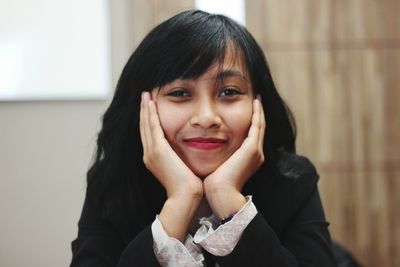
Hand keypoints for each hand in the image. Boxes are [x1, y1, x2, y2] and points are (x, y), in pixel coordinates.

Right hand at [140, 92, 202, 198]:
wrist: (186, 196)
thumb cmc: (188, 186)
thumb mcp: (181, 168)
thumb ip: (179, 158)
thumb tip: (185, 152)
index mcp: (153, 159)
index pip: (149, 134)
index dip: (148, 119)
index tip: (150, 107)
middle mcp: (149, 155)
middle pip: (144, 127)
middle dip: (144, 111)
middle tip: (144, 96)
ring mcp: (151, 152)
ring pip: (146, 125)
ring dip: (146, 109)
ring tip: (146, 95)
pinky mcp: (158, 150)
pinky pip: (153, 126)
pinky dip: (151, 114)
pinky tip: (151, 102)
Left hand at [203, 97, 264, 217]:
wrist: (220, 194)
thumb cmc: (214, 184)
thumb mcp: (218, 166)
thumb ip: (218, 156)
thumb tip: (205, 148)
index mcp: (249, 159)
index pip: (252, 135)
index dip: (251, 121)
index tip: (248, 108)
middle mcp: (256, 154)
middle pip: (259, 128)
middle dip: (258, 113)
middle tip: (257, 98)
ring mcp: (256, 151)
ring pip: (260, 125)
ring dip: (259, 110)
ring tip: (257, 97)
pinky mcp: (252, 148)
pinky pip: (257, 125)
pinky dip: (257, 113)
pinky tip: (255, 101)